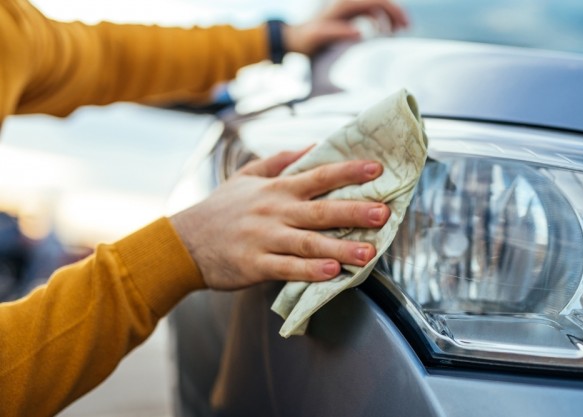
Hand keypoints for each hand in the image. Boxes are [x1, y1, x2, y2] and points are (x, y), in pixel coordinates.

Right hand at [170, 149, 390, 290]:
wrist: (183, 243)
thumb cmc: (220, 210)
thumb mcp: (246, 176)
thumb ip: (280, 161)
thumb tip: (313, 146)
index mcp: (276, 189)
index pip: (319, 175)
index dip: (348, 171)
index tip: (377, 169)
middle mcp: (274, 211)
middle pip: (320, 210)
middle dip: (354, 211)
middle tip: (383, 213)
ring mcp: (264, 239)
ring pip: (309, 243)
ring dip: (340, 247)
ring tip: (369, 252)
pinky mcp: (255, 265)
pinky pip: (288, 269)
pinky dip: (310, 271)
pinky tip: (332, 273)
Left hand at [284, 0, 409, 55]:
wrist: (294, 39)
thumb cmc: (305, 40)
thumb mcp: (319, 37)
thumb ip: (337, 33)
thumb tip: (360, 32)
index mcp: (345, 4)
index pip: (376, 1)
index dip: (393, 10)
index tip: (404, 25)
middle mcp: (348, 2)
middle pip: (380, 1)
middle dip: (395, 12)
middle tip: (406, 29)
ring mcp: (349, 7)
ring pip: (377, 6)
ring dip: (389, 16)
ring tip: (397, 32)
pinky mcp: (349, 14)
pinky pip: (370, 12)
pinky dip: (380, 20)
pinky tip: (384, 32)